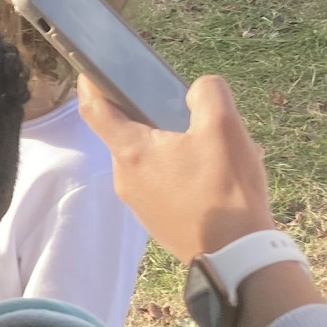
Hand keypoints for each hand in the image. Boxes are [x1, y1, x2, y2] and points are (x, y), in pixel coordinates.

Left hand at [78, 73, 275, 262]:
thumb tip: (197, 91)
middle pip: (130, 133)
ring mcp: (139, 203)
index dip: (91, 84)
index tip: (92, 69)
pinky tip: (219, 173)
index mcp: (131, 152)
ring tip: (218, 146)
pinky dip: (185, 170)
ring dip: (180, 145)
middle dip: (158, 116)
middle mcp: (126, 178)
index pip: (95, 109)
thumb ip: (208, 94)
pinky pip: (165, 182)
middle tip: (191, 110)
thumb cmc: (225, 193)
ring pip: (153, 158)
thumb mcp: (224, 129)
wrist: (236, 258)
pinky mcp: (157, 219)